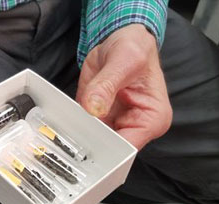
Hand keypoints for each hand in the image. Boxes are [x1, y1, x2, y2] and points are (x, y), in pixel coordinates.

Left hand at [76, 24, 171, 149]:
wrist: (121, 40)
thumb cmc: (135, 48)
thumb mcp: (124, 60)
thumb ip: (107, 85)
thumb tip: (94, 107)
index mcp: (152, 118)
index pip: (129, 146)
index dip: (108, 148)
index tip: (89, 142)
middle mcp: (135, 125)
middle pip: (110, 148)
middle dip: (91, 141)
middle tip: (74, 134)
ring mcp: (115, 122)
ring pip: (93, 140)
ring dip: (80, 134)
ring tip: (68, 126)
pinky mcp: (98, 117)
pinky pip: (82, 126)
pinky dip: (73, 124)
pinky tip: (65, 119)